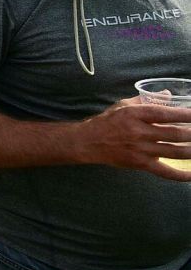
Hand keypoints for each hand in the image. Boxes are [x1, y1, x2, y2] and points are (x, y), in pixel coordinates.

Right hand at [75, 99, 190, 179]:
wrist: (88, 142)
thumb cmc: (107, 121)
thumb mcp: (124, 105)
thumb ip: (147, 100)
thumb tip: (168, 95)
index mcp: (135, 115)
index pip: (166, 113)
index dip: (186, 114)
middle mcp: (139, 132)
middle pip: (175, 134)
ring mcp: (141, 150)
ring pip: (175, 152)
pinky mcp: (140, 164)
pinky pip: (165, 172)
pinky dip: (181, 175)